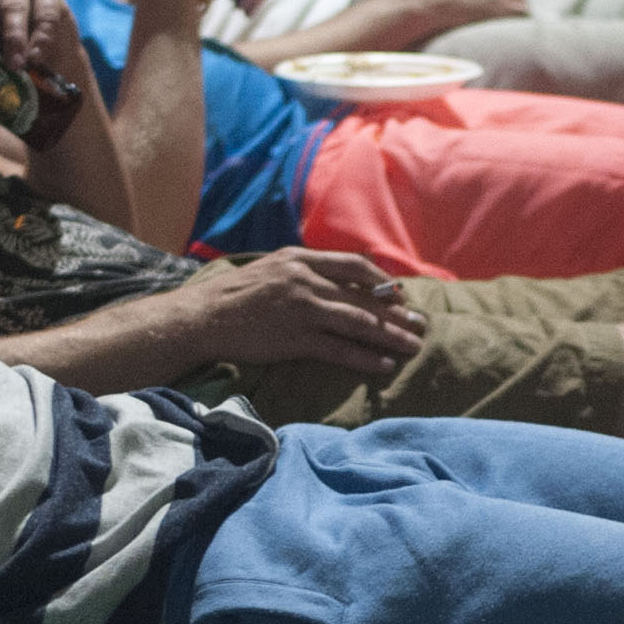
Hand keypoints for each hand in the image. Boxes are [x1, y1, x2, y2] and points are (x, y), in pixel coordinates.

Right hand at [168, 250, 429, 374]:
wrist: (202, 316)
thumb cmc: (235, 295)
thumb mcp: (272, 268)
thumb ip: (305, 270)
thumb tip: (339, 281)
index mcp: (301, 259)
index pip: (355, 266)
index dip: (382, 281)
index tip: (399, 294)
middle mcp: (305, 281)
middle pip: (364, 296)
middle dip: (397, 312)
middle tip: (420, 323)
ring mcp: (301, 310)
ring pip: (358, 322)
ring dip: (390, 336)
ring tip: (413, 346)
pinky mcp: (295, 340)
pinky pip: (339, 349)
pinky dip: (364, 357)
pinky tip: (383, 364)